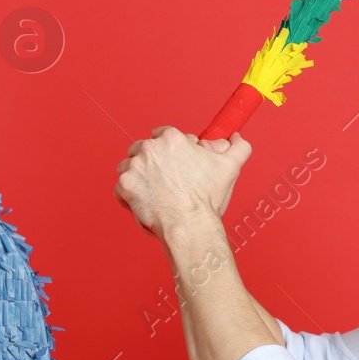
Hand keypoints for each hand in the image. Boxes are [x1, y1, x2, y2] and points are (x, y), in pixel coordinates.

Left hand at [114, 127, 252, 235]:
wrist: (189, 225)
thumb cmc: (207, 198)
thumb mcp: (229, 168)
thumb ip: (238, 148)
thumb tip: (237, 138)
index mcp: (172, 138)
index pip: (163, 134)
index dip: (170, 150)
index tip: (176, 164)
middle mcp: (150, 148)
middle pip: (144, 149)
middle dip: (152, 163)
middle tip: (166, 181)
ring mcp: (134, 167)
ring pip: (129, 166)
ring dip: (138, 177)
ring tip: (155, 193)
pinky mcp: (124, 186)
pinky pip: (120, 188)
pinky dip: (129, 196)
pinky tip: (145, 204)